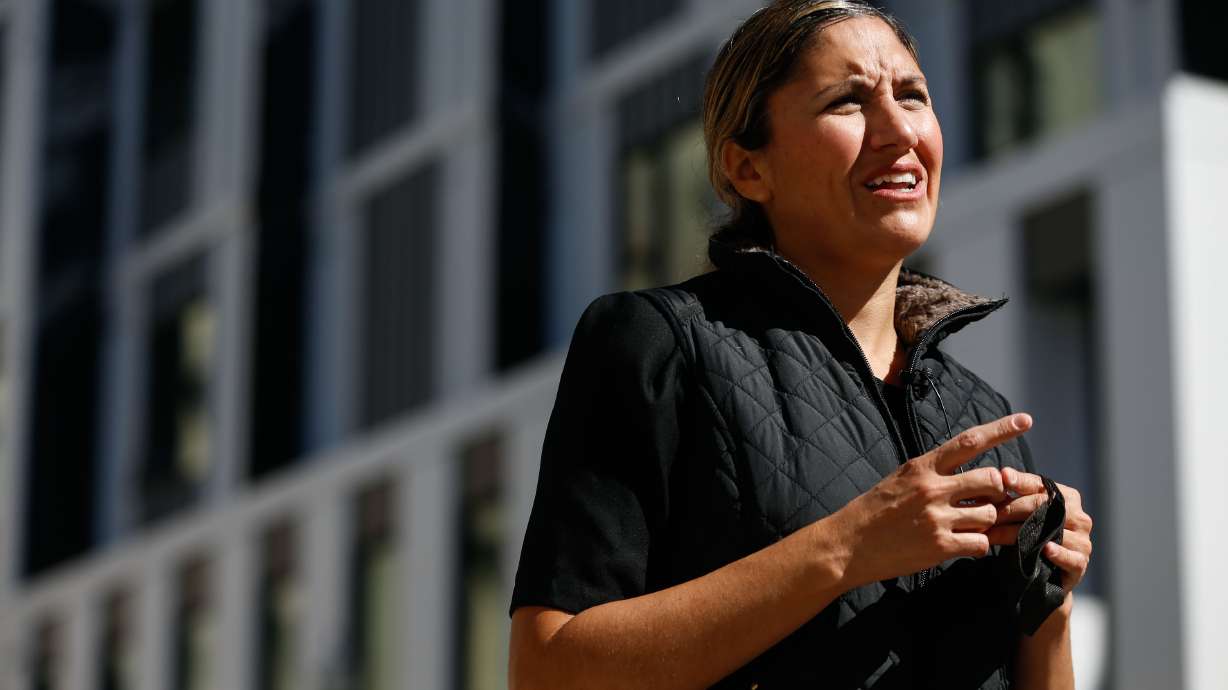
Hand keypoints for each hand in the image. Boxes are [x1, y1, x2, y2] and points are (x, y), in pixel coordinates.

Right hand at [833, 413, 1030, 587]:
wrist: (848, 544)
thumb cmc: (874, 511)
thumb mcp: (900, 480)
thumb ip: (933, 474)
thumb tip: (970, 474)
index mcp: (922, 466)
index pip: (969, 441)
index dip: (1001, 430)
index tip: (1025, 420)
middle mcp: (932, 488)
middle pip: (991, 479)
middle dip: (1000, 490)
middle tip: (994, 499)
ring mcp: (937, 517)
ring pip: (990, 513)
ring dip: (989, 521)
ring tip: (970, 526)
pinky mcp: (940, 545)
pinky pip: (981, 543)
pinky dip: (979, 545)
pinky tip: (964, 544)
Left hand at [989, 468, 1093, 598]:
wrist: (1045, 574)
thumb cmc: (1032, 536)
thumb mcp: (1023, 513)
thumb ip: (1015, 494)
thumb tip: (1001, 474)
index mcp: (1067, 497)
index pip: (1041, 486)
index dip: (1019, 481)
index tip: (1001, 478)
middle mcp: (1078, 516)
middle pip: (1042, 507)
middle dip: (1009, 510)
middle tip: (984, 516)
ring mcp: (1082, 540)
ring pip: (1051, 533)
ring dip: (1017, 534)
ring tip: (993, 536)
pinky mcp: (1080, 564)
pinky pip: (1071, 558)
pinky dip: (1059, 553)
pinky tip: (1045, 549)